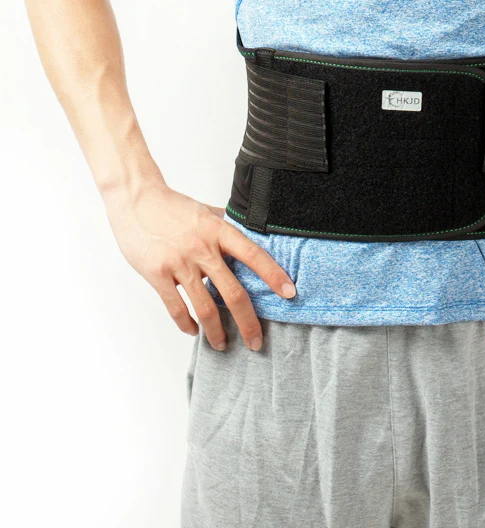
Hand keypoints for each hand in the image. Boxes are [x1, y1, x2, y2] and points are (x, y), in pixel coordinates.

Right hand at [104, 181, 295, 351]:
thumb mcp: (206, 211)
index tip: (289, 293)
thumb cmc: (172, 206)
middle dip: (248, 322)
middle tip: (256, 341)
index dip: (274, 275)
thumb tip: (250, 232)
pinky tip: (194, 330)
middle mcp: (202, 248)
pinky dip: (187, 324)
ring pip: (205, 307)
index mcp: (218, 230)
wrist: (135, 199)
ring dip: (216, 332)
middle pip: (233, 292)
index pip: (254, 254)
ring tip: (222, 344)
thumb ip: (226, 225)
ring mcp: (179, 263)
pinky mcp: (157, 274)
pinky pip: (176, 307)